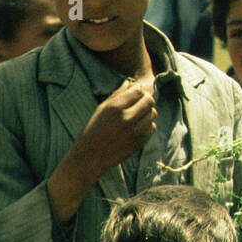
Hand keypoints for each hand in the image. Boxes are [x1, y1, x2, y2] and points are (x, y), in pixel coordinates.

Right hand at [49, 79, 155, 220]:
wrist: (89, 158)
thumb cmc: (93, 130)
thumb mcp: (101, 109)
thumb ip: (117, 95)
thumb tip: (130, 83)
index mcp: (114, 108)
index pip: (138, 91)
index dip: (138, 91)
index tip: (134, 94)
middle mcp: (126, 118)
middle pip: (149, 101)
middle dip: (145, 100)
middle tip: (138, 104)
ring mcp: (134, 132)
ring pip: (153, 114)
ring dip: (147, 113)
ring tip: (135, 117)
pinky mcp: (139, 143)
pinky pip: (152, 128)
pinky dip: (147, 126)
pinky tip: (136, 128)